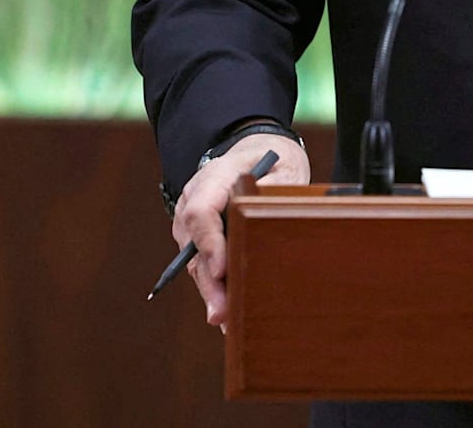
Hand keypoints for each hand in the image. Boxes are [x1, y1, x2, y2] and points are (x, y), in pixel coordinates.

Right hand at [170, 132, 310, 328]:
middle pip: (194, 245)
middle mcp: (193, 198)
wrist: (255, 150)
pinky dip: (213, 288)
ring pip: (195, 261)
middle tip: (221, 313)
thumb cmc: (272, 160)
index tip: (221, 270)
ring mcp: (190, 219)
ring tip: (226, 322)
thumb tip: (264, 228)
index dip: (210, 244)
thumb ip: (271, 196)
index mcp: (213, 176)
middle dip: (208, 282)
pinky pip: (201, 264)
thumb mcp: (282, 169)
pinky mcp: (196, 236)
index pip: (201, 211)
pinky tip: (226, 315)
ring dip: (210, 292)